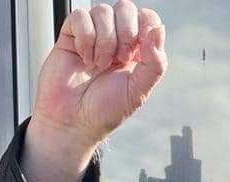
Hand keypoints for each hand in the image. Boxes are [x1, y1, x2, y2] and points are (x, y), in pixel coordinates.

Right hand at [22, 1, 166, 181]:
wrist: (72, 121)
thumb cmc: (105, 110)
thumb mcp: (139, 90)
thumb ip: (155, 62)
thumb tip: (159, 29)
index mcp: (138, 51)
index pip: (148, 18)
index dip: (145, 28)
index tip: (137, 53)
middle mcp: (116, 39)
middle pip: (126, 8)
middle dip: (125, 33)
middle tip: (118, 60)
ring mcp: (93, 35)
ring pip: (103, 11)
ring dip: (103, 41)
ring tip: (98, 65)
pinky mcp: (71, 34)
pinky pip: (80, 16)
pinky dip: (85, 38)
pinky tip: (84, 58)